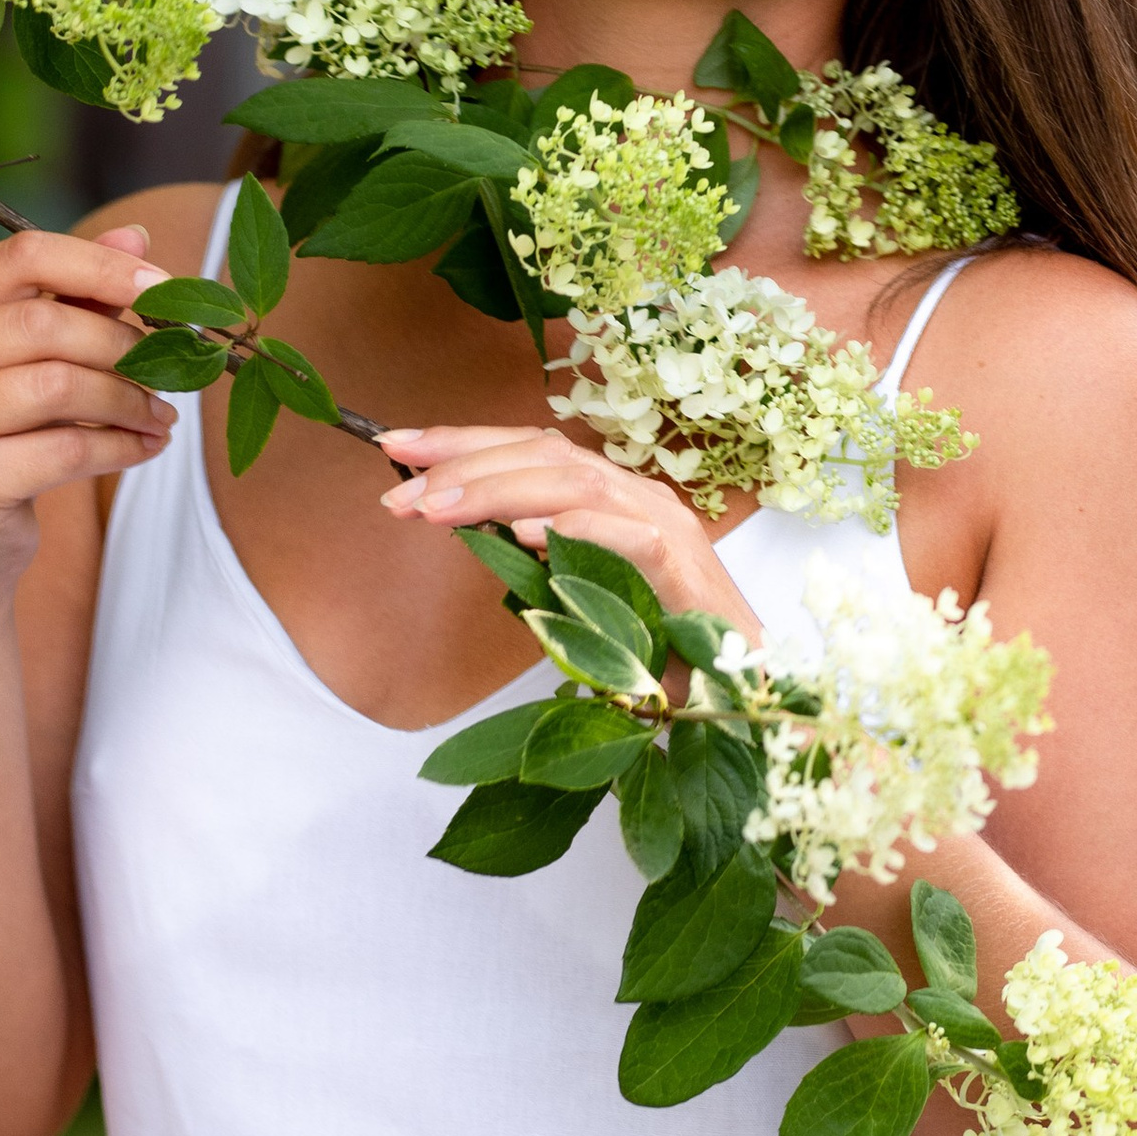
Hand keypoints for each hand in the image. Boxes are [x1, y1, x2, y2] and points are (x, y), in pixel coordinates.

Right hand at [0, 226, 173, 593]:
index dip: (101, 264)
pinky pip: (65, 448)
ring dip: (129, 399)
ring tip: (162, 415)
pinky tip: (146, 447)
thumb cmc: (5, 438)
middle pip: (44, 321)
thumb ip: (79, 296)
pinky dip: (120, 446)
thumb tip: (138, 235)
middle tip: (172, 368)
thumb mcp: (35, 361)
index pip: (21, 255)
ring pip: (58, 385)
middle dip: (124, 344)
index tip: (164, 286)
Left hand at [377, 426, 762, 639]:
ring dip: (500, 490)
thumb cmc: (660, 650)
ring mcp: (668, 526)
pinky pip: (630, 536)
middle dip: (464, 461)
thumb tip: (471, 530)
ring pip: (578, 482)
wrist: (741, 693)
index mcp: (613, 499)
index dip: (462, 442)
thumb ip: (538, 561)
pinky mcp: (686, 569)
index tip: (395, 446)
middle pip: (546, 453)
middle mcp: (640, 498)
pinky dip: (576, 529)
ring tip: (438, 508)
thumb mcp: (580, 598)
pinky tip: (524, 535)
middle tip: (399, 488)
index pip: (531, 449)